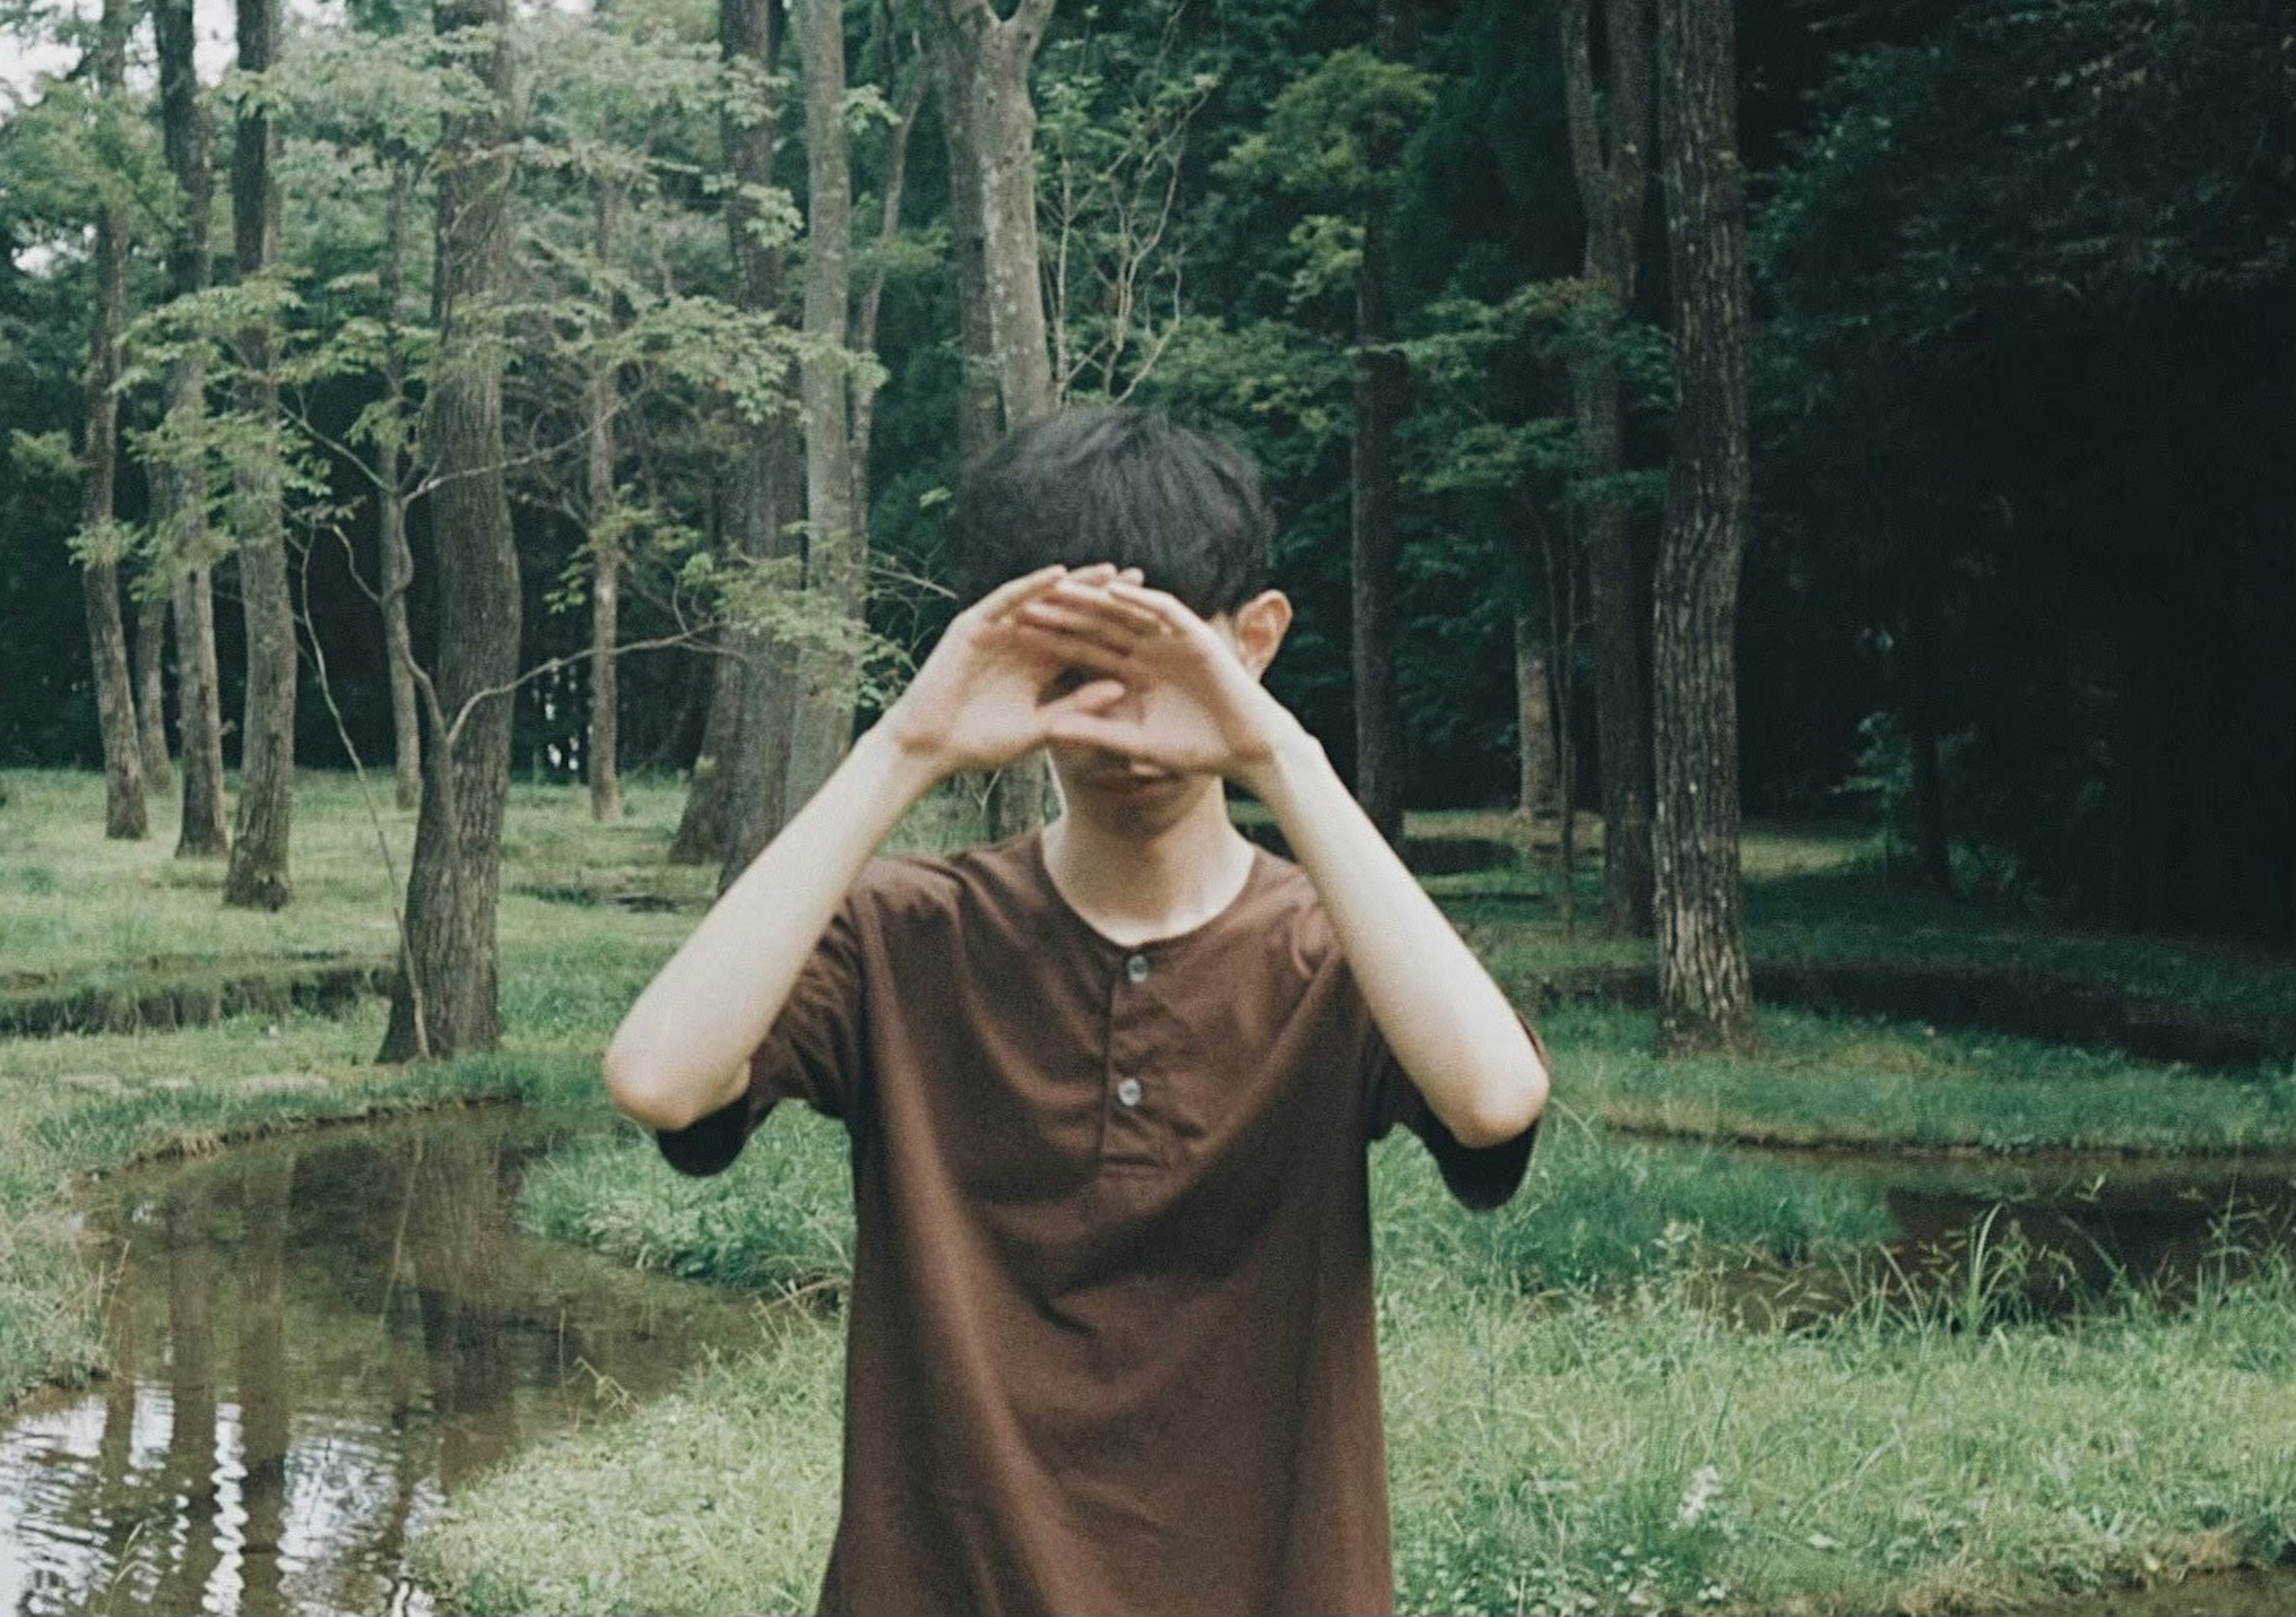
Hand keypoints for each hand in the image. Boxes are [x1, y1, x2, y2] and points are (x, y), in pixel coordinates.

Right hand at [882, 563, 1142, 780]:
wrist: (929, 747)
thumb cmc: (981, 743)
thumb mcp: (1038, 729)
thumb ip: (1076, 707)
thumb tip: (1122, 688)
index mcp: (1040, 664)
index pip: (1085, 640)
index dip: (1116, 630)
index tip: (1155, 623)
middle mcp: (1023, 641)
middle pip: (1071, 613)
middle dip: (1104, 598)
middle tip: (1142, 580)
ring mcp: (998, 630)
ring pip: (1043, 600)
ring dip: (1075, 584)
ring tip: (1110, 572)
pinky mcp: (975, 625)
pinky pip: (1007, 600)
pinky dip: (1032, 587)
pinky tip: (1059, 575)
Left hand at [1016, 580, 1300, 786]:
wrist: (1247, 749)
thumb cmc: (1196, 750)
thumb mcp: (1137, 744)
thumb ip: (1096, 733)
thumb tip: (1048, 733)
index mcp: (1132, 673)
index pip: (1083, 652)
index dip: (1050, 643)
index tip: (1013, 638)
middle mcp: (1148, 649)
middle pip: (1096, 626)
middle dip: (1062, 614)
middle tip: (1022, 603)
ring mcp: (1171, 639)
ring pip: (1125, 611)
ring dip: (1093, 599)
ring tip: (1059, 587)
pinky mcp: (1195, 634)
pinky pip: (1164, 610)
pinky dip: (1141, 598)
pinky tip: (1114, 590)